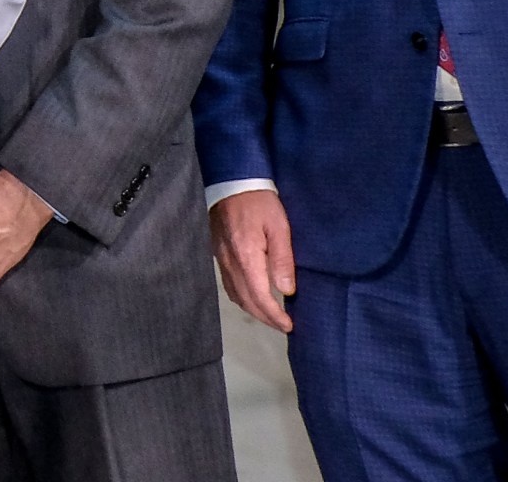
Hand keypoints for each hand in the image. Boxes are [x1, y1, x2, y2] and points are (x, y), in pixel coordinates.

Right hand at [209, 189, 294, 332]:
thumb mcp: (279, 227)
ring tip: (269, 315)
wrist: (231, 182)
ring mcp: (220, 258)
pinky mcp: (217, 253)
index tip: (289, 325)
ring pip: (234, 294)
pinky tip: (251, 295)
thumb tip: (286, 290)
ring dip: (252, 309)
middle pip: (245, 300)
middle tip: (283, 325)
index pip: (260, 296)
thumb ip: (282, 259)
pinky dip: (241, 296)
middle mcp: (230, 262)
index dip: (274, 315)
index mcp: (246, 257)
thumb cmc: (260, 202)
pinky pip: (228, 284)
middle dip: (264, 317)